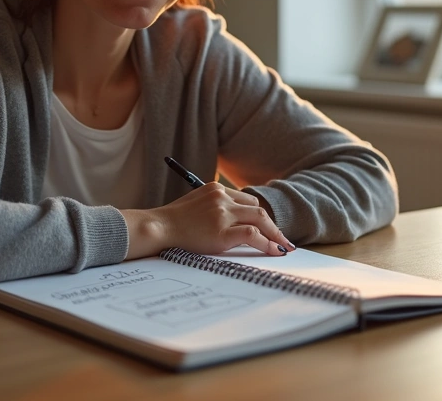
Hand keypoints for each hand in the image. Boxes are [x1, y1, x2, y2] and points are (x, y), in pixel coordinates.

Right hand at [121, 183, 295, 259]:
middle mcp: (222, 198)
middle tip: (283, 240)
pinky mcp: (222, 231)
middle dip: (272, 226)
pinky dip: (267, 243)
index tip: (267, 228)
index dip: (258, 216)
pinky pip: (253, 235)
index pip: (246, 201)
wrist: (158, 227)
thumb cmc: (173, 220)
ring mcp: (223, 214)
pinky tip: (274, 251)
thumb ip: (214, 207)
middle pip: (257, 209)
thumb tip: (234, 222)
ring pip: (260, 219)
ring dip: (274, 235)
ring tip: (283, 247)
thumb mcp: (195, 204)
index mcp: (216, 189)